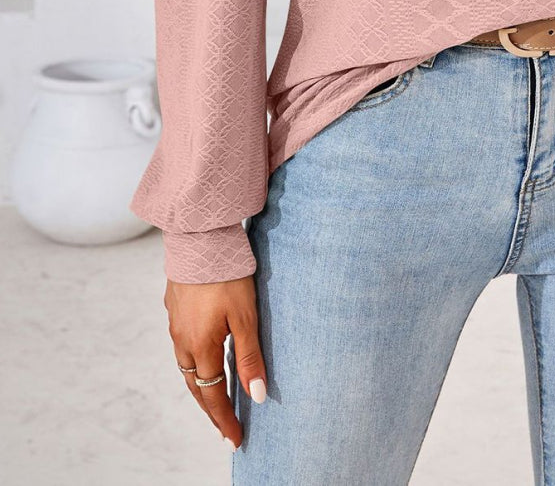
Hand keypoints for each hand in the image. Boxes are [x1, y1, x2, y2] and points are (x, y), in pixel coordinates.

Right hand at [166, 275, 267, 450]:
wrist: (199, 236)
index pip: (213, 395)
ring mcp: (175, 324)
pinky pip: (182, 345)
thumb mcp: (246, 317)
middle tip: (226, 428)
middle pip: (196, 386)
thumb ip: (250, 357)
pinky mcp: (174, 307)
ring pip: (187, 366)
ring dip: (201, 386)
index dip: (225, 420)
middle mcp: (183, 340)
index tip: (236, 440)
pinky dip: (195, 361)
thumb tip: (258, 396)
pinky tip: (204, 355)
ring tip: (216, 397)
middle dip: (212, 410)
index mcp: (201, 346)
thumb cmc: (227, 274)